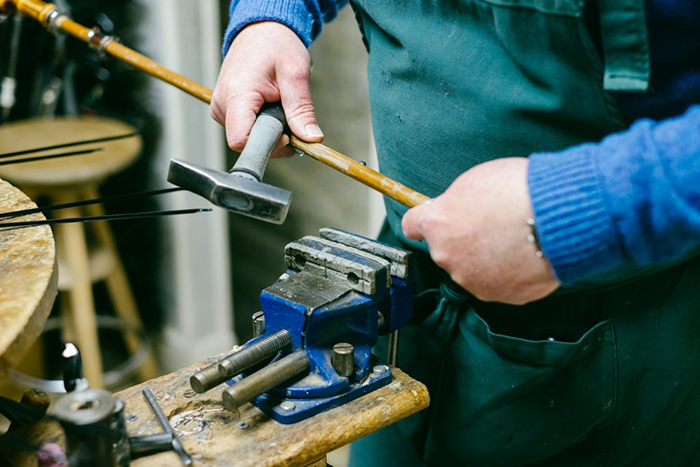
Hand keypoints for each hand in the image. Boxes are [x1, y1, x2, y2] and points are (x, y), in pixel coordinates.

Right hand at [210, 21, 322, 157]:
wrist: (261, 30)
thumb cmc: (276, 45)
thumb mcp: (296, 74)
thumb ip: (301, 110)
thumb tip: (310, 138)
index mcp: (237, 94)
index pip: (242, 141)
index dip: (269, 145)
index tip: (287, 133)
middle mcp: (222, 104)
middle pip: (247, 143)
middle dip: (274, 138)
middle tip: (289, 114)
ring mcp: (220, 108)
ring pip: (247, 139)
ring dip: (270, 131)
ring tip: (278, 105)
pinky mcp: (225, 110)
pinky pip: (245, 131)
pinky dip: (263, 126)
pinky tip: (269, 108)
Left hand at [402, 157, 559, 304]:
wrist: (558, 217)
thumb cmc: (518, 190)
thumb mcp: (474, 181)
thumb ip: (456, 202)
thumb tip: (457, 210)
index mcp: (437, 224)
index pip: (413, 225)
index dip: (425, 220)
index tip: (432, 220)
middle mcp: (448, 257)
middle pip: (447, 249)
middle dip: (465, 239)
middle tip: (493, 223)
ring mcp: (474, 280)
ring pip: (474, 268)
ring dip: (488, 257)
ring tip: (515, 238)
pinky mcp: (502, 295)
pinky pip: (502, 283)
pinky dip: (512, 272)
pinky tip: (528, 253)